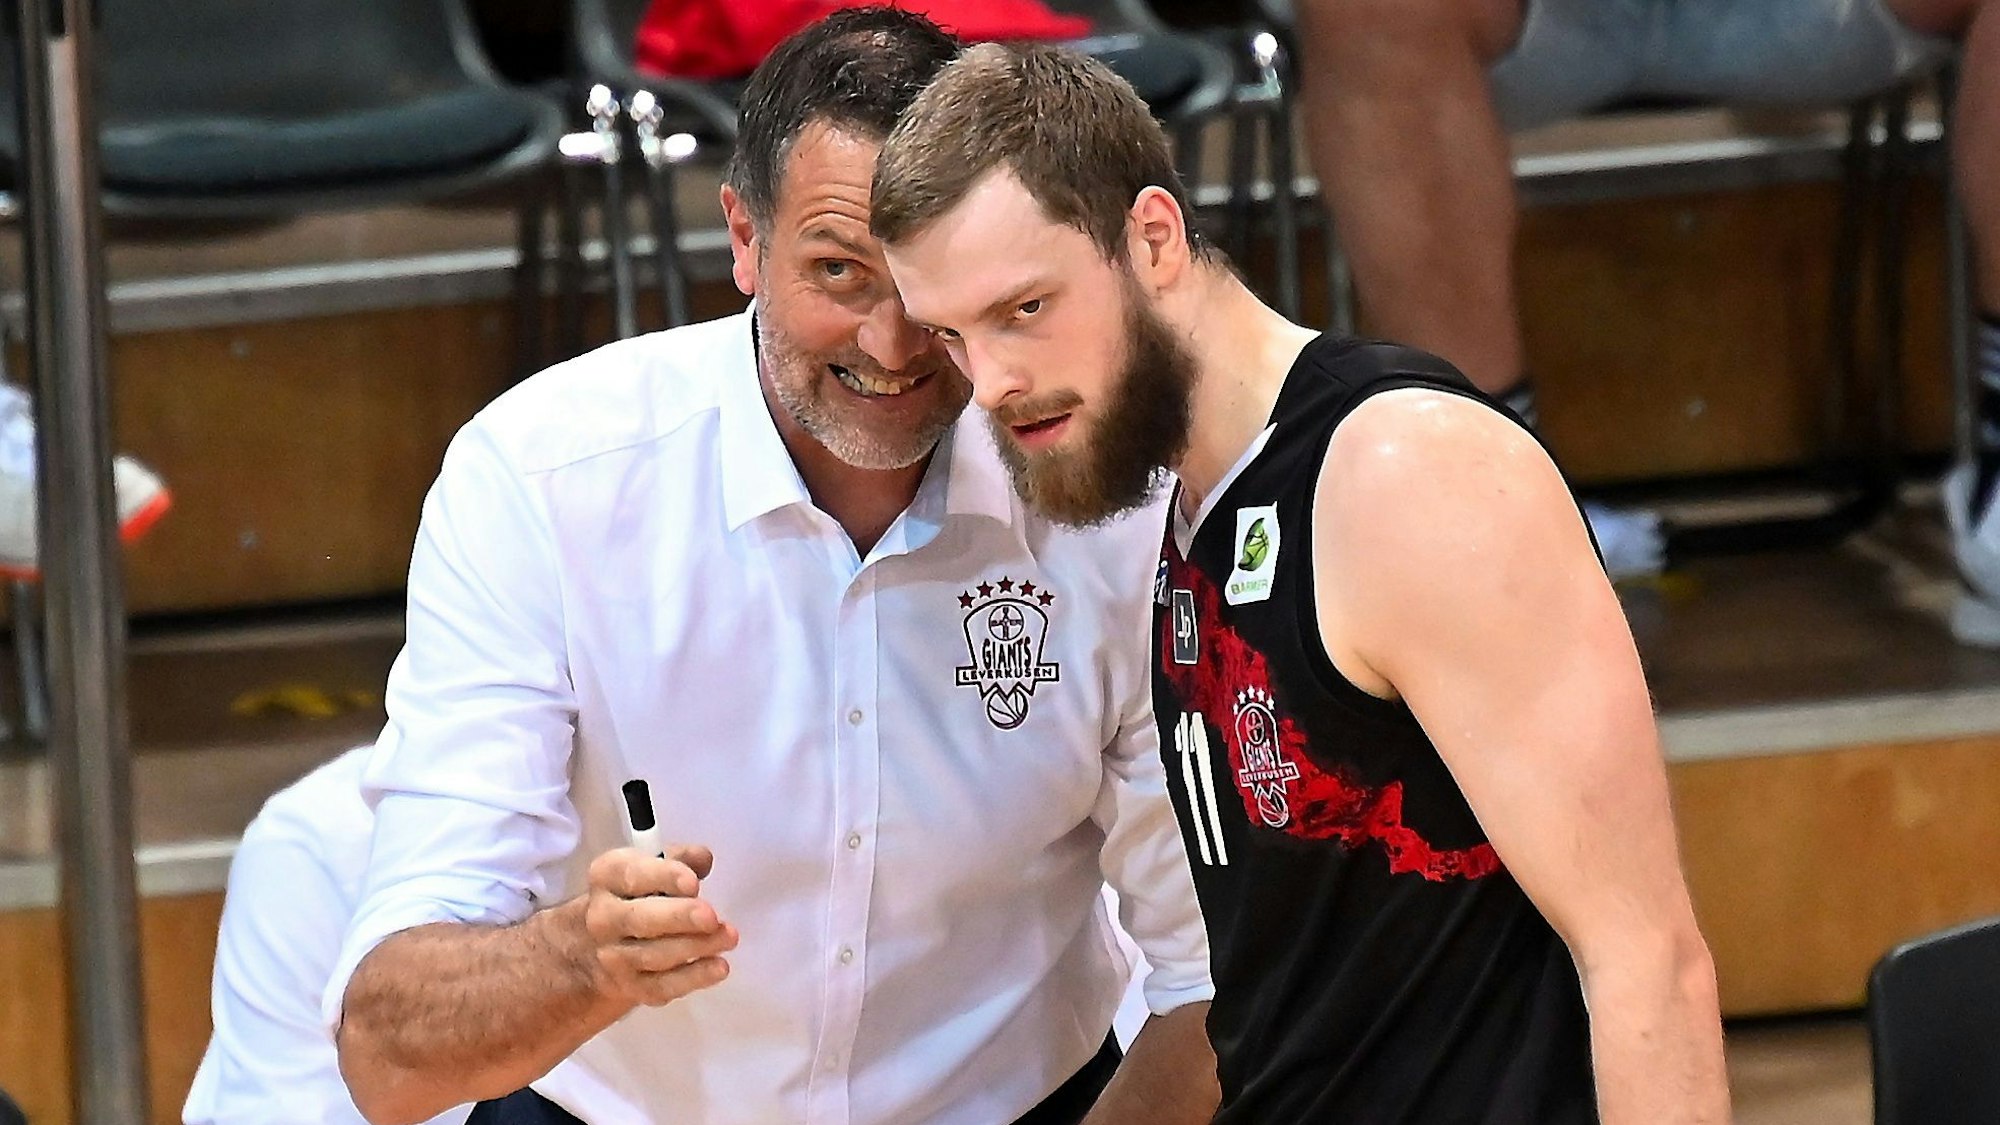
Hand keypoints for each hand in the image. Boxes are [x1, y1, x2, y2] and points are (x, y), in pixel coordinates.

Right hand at [583, 845, 738, 1006]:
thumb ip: (680, 858)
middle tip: (711, 917)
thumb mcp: (651, 866)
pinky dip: (693, 978)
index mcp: (607, 877)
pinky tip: (719, 967)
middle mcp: (602, 918)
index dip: (663, 877)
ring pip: (654, 955)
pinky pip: (662, 986)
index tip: (692, 883)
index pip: (633, 875)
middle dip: (679, 917)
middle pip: (640, 919)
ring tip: (728, 937)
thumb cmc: (635, 895)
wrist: (597, 945)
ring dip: (695, 947)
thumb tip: (703, 858)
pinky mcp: (630, 987)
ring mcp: (613, 956)